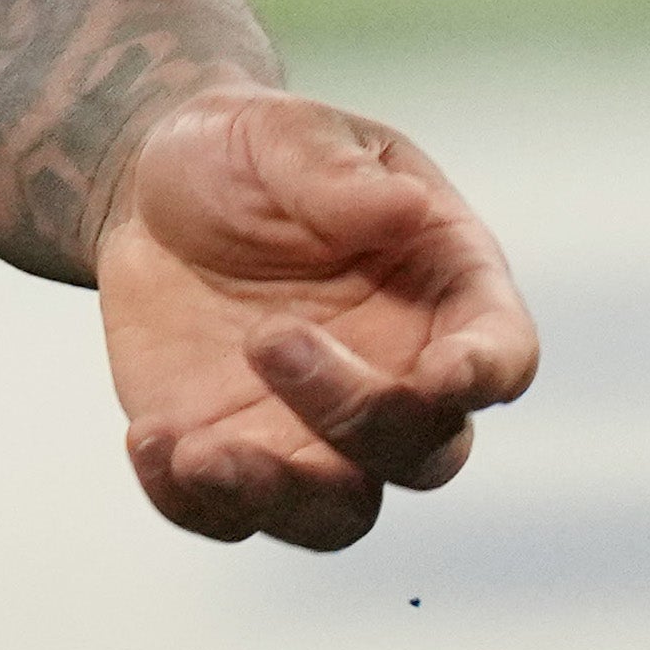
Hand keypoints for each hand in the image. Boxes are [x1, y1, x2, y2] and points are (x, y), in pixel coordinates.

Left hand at [93, 84, 535, 548]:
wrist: (149, 193)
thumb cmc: (244, 152)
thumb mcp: (282, 133)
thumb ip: (339, 175)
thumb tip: (406, 206)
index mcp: (443, 290)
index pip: (501, 351)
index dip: (484, 373)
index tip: (444, 375)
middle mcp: (399, 379)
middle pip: (423, 450)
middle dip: (356, 414)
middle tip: (265, 338)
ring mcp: (321, 433)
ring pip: (339, 514)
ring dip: (281, 498)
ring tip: (199, 452)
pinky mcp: (241, 457)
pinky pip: (230, 515)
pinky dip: (192, 500)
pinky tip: (147, 441)